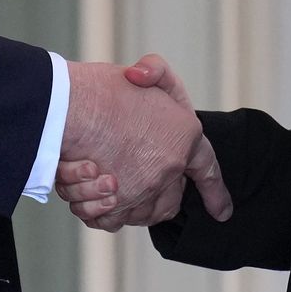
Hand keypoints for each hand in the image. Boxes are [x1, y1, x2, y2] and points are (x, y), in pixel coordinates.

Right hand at [57, 55, 229, 230]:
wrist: (69, 107)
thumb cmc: (101, 89)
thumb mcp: (142, 70)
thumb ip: (154, 71)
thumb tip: (143, 77)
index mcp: (185, 136)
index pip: (207, 169)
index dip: (215, 193)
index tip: (221, 212)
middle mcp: (169, 168)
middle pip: (169, 200)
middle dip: (158, 196)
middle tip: (135, 179)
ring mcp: (143, 189)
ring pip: (140, 213)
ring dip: (124, 203)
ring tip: (102, 178)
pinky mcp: (115, 204)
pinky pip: (111, 221)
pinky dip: (99, 211)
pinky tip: (90, 191)